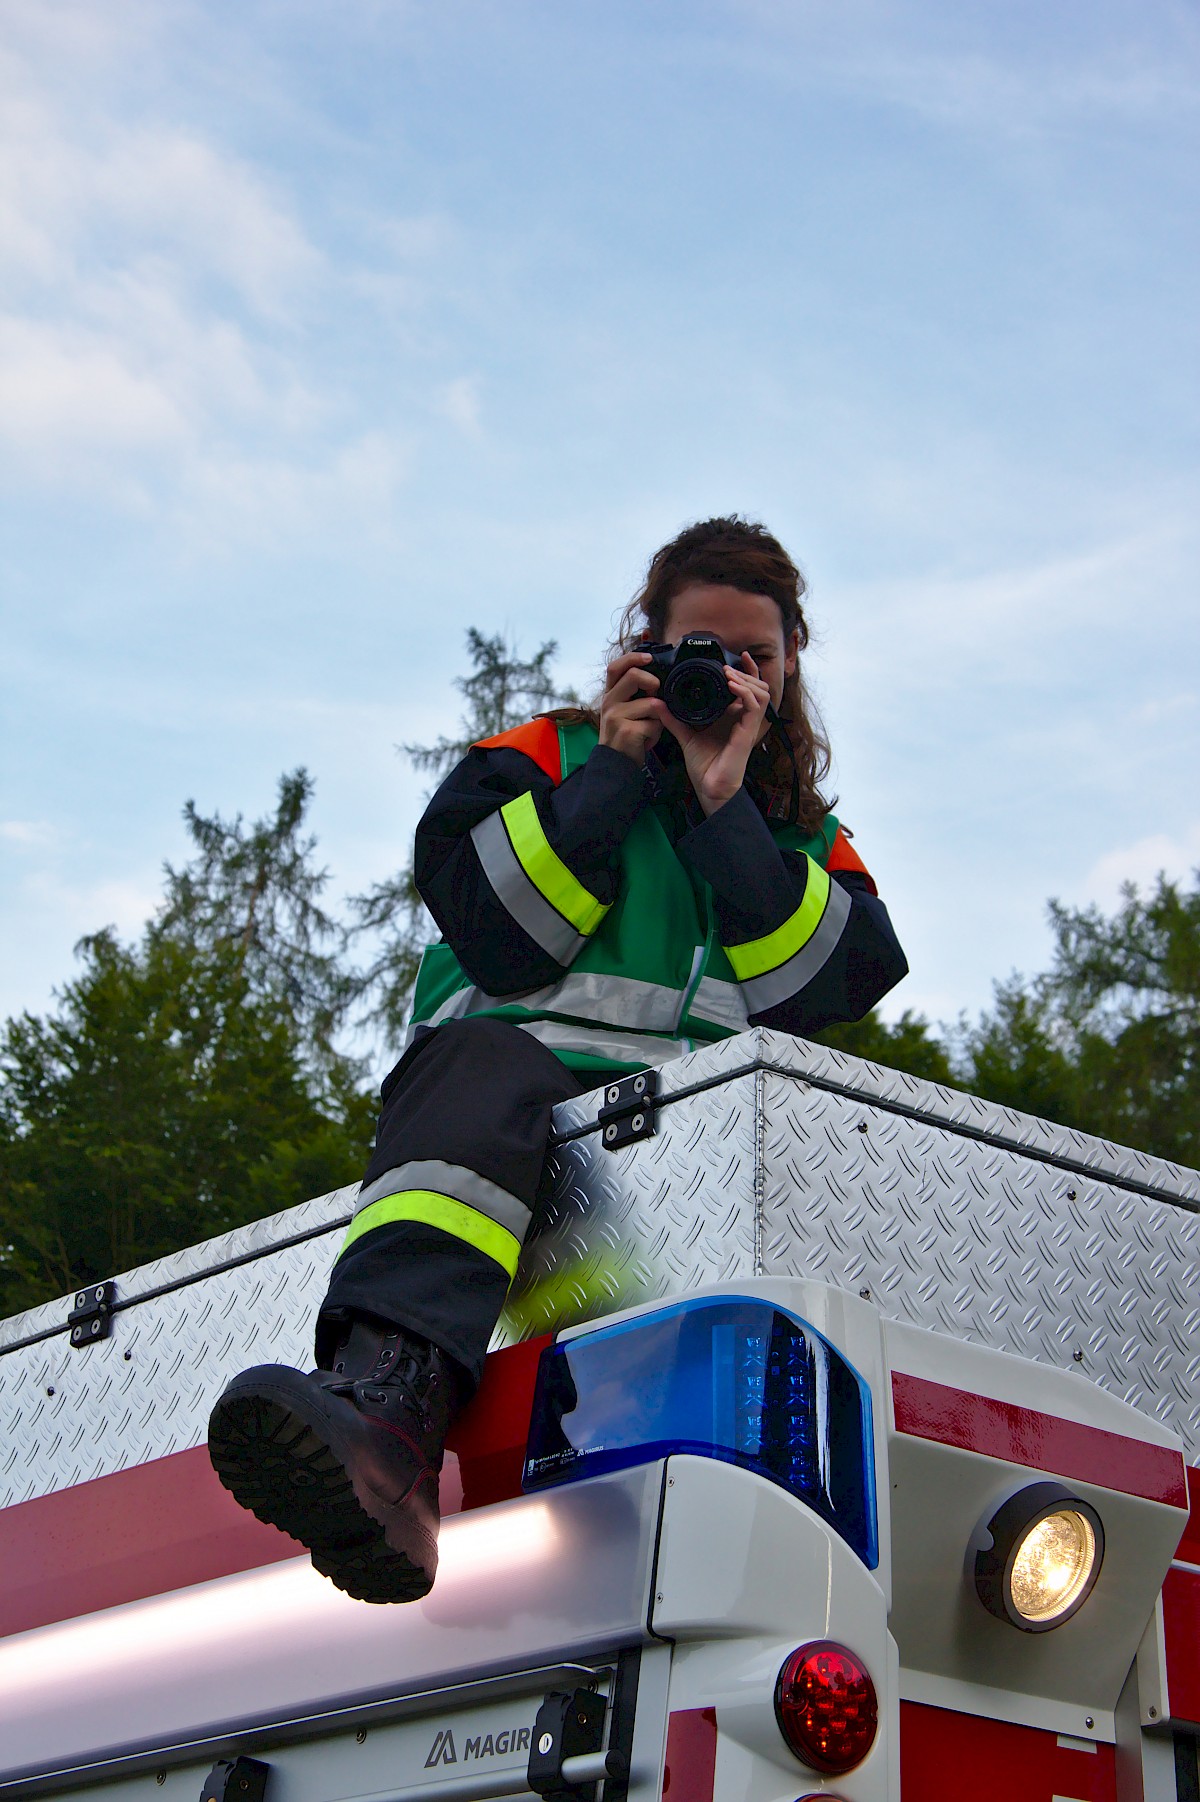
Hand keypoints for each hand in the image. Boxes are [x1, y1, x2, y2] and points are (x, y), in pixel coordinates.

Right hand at [598, 651, 666, 765]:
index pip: (615, 667)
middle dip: (652, 682)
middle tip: (655, 694)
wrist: (614, 764)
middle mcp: (609, 703)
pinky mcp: (627, 731)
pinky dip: (657, 733)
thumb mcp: (623, 711)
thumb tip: (656, 678)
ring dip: (659, 717)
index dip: (633, 657)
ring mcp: (616, 717)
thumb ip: (633, 693)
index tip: (649, 658)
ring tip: (651, 727)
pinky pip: (655, 724)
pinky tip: (647, 741)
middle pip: (634, 676)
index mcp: (609, 694)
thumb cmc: (624, 735)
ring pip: (651, 703)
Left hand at [662, 654, 770, 814]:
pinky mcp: (748, 733)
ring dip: (746, 679)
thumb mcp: (686, 735)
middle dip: (745, 672)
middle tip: (728, 666)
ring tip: (729, 674)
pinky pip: (755, 706)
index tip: (737, 656)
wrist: (710, 787)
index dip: (746, 670)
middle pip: (759, 686)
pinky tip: (731, 686)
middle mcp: (744, 718)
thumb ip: (674, 718)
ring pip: (761, 692)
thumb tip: (658, 703)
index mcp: (734, 716)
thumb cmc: (704, 765)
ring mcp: (748, 725)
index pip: (748, 687)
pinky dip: (744, 692)